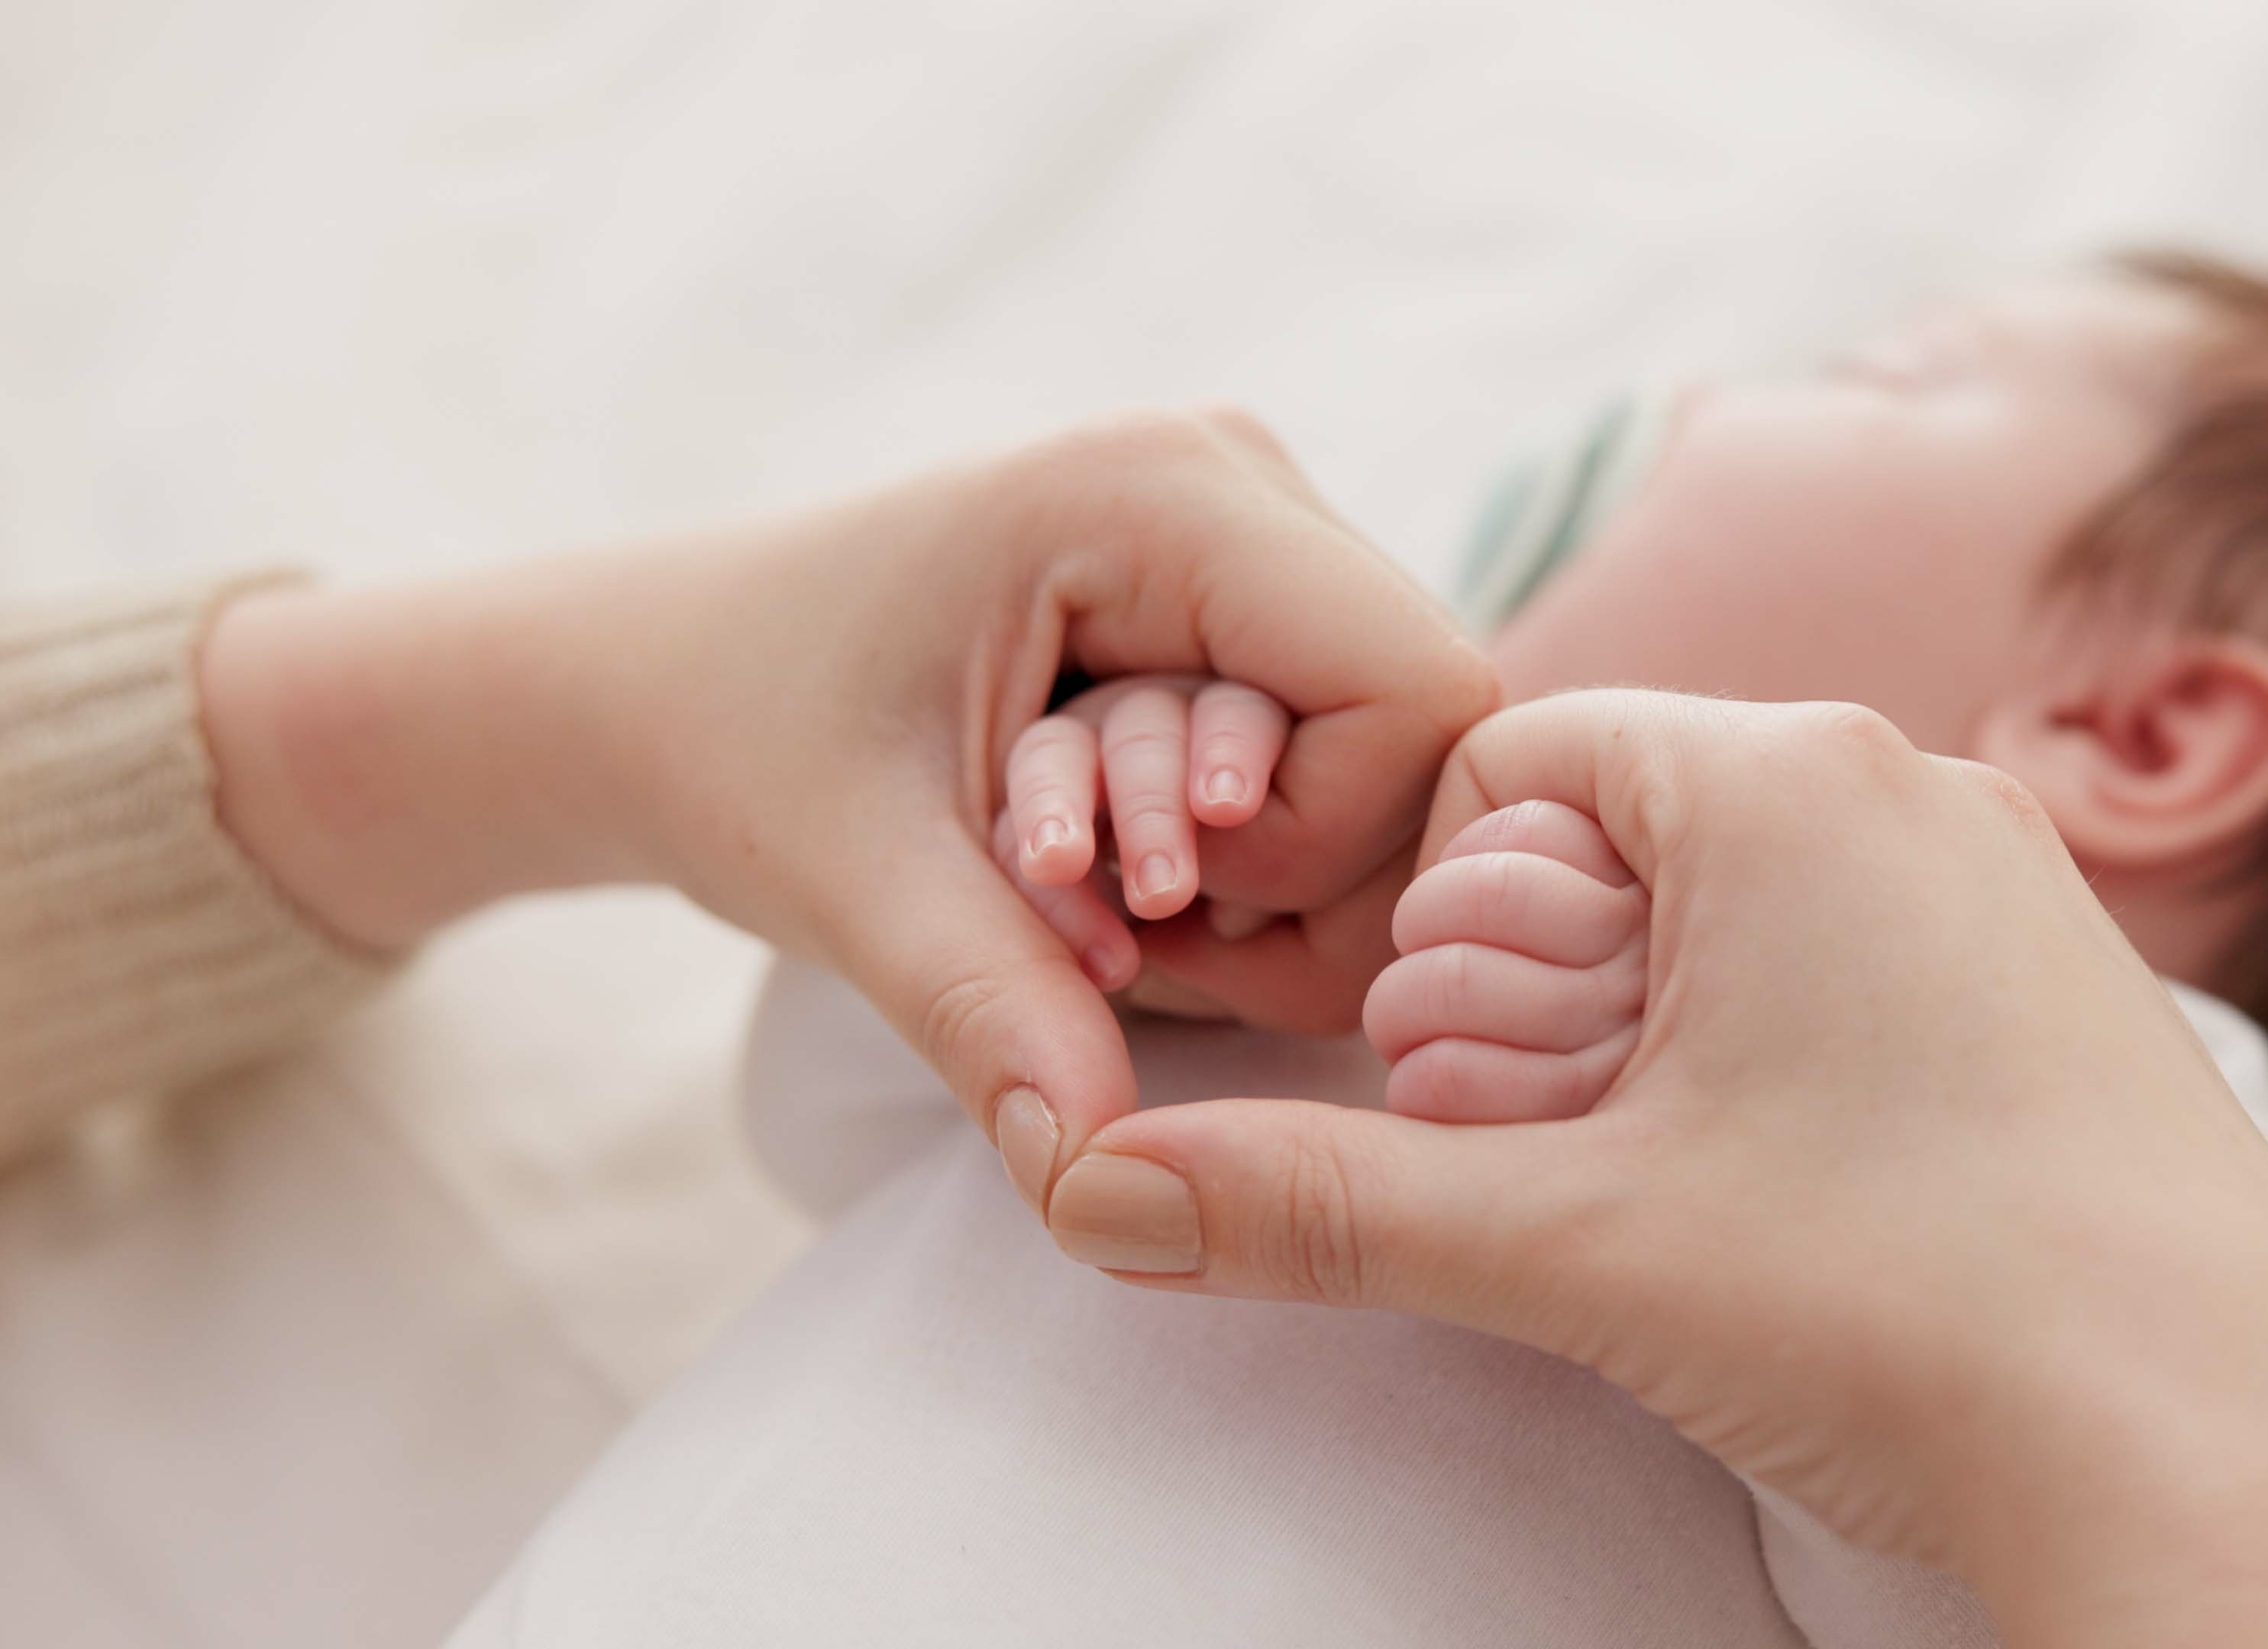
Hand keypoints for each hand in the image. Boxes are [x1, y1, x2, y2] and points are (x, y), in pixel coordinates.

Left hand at [199, 408, 1496, 1189]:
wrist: (657, 682)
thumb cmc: (735, 740)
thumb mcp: (853, 881)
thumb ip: (989, 1008)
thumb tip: (1103, 1175)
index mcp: (1170, 492)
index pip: (1424, 692)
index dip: (1333, 843)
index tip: (1164, 903)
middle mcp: (1241, 482)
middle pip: (1423, 731)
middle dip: (1293, 877)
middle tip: (1124, 932)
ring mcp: (1251, 538)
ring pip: (1387, 760)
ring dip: (1256, 879)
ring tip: (1097, 907)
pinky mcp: (1239, 607)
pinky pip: (1331, 759)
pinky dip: (1243, 858)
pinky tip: (1121, 884)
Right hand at [1036, 691, 2267, 1646]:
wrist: (2221, 1461)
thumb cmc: (1910, 1313)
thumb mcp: (1574, 1244)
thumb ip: (1323, 1200)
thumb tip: (1101, 1191)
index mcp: (1793, 781)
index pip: (1520, 757)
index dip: (1444, 910)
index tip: (1457, 1061)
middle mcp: (1923, 792)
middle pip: (1632, 830)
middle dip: (1546, 982)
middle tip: (1555, 1150)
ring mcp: (2023, 888)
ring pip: (1755, 902)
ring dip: (1661, 1030)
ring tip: (1677, 1190)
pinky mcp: (2079, 990)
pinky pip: (1874, 962)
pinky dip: (1790, 1056)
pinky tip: (1808, 1206)